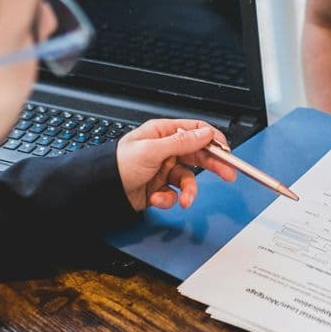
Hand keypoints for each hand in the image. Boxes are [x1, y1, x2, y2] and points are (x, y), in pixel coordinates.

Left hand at [114, 119, 237, 210]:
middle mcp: (166, 150)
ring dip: (188, 191)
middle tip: (228, 174)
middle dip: (213, 166)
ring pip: (188, 179)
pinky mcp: (160, 187)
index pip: (196, 132)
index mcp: (163, 133)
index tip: (226, 152)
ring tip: (184, 200)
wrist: (101, 190)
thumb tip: (205, 134)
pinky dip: (169, 199)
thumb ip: (182, 142)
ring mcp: (164, 169)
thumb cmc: (118, 164)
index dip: (213, 141)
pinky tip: (157, 198)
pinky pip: (175, 193)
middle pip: (198, 155)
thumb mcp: (152, 150)